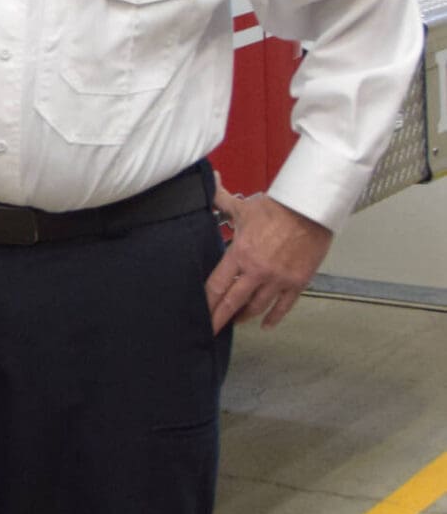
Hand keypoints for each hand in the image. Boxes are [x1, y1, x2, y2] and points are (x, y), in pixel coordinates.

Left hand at [205, 186, 331, 333]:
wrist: (311, 210)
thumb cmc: (278, 207)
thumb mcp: (244, 205)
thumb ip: (222, 199)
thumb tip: (210, 181)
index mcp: (240, 254)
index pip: (217, 285)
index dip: (207, 302)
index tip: (200, 314)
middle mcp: (257, 271)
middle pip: (233, 303)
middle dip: (220, 319)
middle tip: (211, 332)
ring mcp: (278, 280)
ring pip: (257, 307)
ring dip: (244, 317)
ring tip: (236, 321)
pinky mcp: (297, 283)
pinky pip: (283, 307)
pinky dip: (274, 318)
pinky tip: (266, 325)